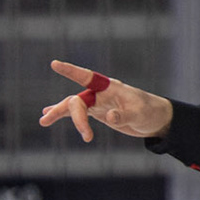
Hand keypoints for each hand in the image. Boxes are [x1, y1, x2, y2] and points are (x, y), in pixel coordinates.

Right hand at [38, 59, 174, 140]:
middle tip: (85, 134)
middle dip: (73, 115)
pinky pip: (76, 113)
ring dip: (58, 114)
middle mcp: (100, 94)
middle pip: (77, 100)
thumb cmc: (150, 112)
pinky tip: (48, 116)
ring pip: (73, 107)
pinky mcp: (96, 113)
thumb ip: (123, 115)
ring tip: (43, 122)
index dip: (71, 71)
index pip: (87, 77)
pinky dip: (63, 115)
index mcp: (110, 88)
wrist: (156, 120)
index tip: (54, 65)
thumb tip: (108, 117)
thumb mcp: (140, 114)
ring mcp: (97, 103)